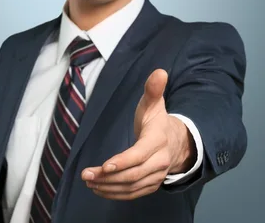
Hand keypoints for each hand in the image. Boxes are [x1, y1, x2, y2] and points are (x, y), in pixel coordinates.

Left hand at [80, 69, 195, 199]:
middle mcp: (159, 161)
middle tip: (86, 175)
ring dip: (108, 187)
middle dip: (108, 177)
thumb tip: (159, 71)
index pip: (139, 154)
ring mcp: (156, 175)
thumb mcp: (154, 104)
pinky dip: (116, 194)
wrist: (177, 142)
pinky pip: (133, 193)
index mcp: (157, 141)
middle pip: (133, 174)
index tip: (104, 166)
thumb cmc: (157, 121)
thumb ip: (153, 89)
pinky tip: (99, 190)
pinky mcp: (151, 184)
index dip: (122, 161)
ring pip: (132, 186)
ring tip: (89, 181)